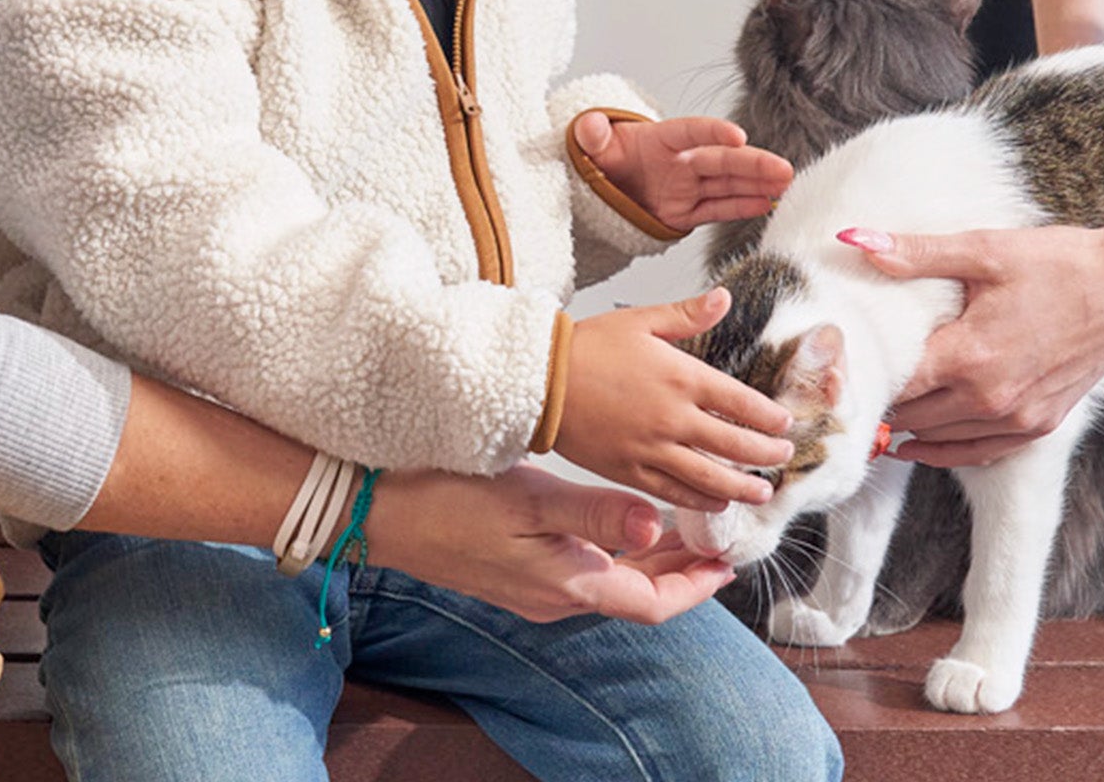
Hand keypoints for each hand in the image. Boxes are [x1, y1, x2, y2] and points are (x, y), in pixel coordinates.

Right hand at [364, 462, 736, 623]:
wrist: (377, 513)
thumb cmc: (447, 501)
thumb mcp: (529, 501)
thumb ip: (595, 514)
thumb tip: (653, 526)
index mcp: (565, 585)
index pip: (652, 603)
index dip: (696, 587)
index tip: (726, 561)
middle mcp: (554, 597)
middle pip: (636, 593)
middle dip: (681, 569)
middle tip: (716, 537)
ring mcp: (532, 588)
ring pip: (610, 580)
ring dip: (648, 558)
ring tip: (681, 525)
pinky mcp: (514, 572)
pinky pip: (581, 569)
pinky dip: (612, 549)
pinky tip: (615, 520)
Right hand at [552, 287, 794, 509]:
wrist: (538, 381)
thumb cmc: (587, 347)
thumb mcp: (640, 321)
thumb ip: (687, 314)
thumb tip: (724, 298)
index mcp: (681, 377)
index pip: (743, 403)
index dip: (771, 418)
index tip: (786, 425)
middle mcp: (672, 418)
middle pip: (735, 445)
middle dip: (767, 455)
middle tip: (784, 458)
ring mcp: (651, 449)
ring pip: (710, 477)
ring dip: (743, 487)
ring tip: (763, 492)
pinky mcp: (629, 472)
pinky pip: (674, 492)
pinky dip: (701, 501)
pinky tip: (717, 502)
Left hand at [572, 113, 793, 231]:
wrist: (605, 182)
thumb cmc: (606, 157)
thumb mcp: (592, 146)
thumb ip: (591, 136)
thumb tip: (589, 124)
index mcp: (661, 139)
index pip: (690, 131)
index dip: (713, 131)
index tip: (737, 135)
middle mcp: (682, 161)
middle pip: (721, 160)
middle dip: (753, 164)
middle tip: (783, 169)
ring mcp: (688, 186)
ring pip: (727, 184)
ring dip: (757, 185)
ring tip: (787, 186)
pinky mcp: (686, 211)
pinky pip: (716, 209)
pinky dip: (740, 207)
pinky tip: (765, 205)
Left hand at [846, 223, 1103, 467]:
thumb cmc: (1060, 263)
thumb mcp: (985, 249)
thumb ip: (917, 254)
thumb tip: (855, 240)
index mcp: (970, 355)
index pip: (895, 381)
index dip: (864, 376)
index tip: (839, 367)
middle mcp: (991, 397)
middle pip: (912, 415)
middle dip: (880, 404)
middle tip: (849, 393)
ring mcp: (1019, 418)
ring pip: (941, 440)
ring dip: (909, 430)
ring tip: (875, 416)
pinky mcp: (1040, 424)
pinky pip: (981, 452)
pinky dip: (948, 451)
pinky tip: (923, 444)